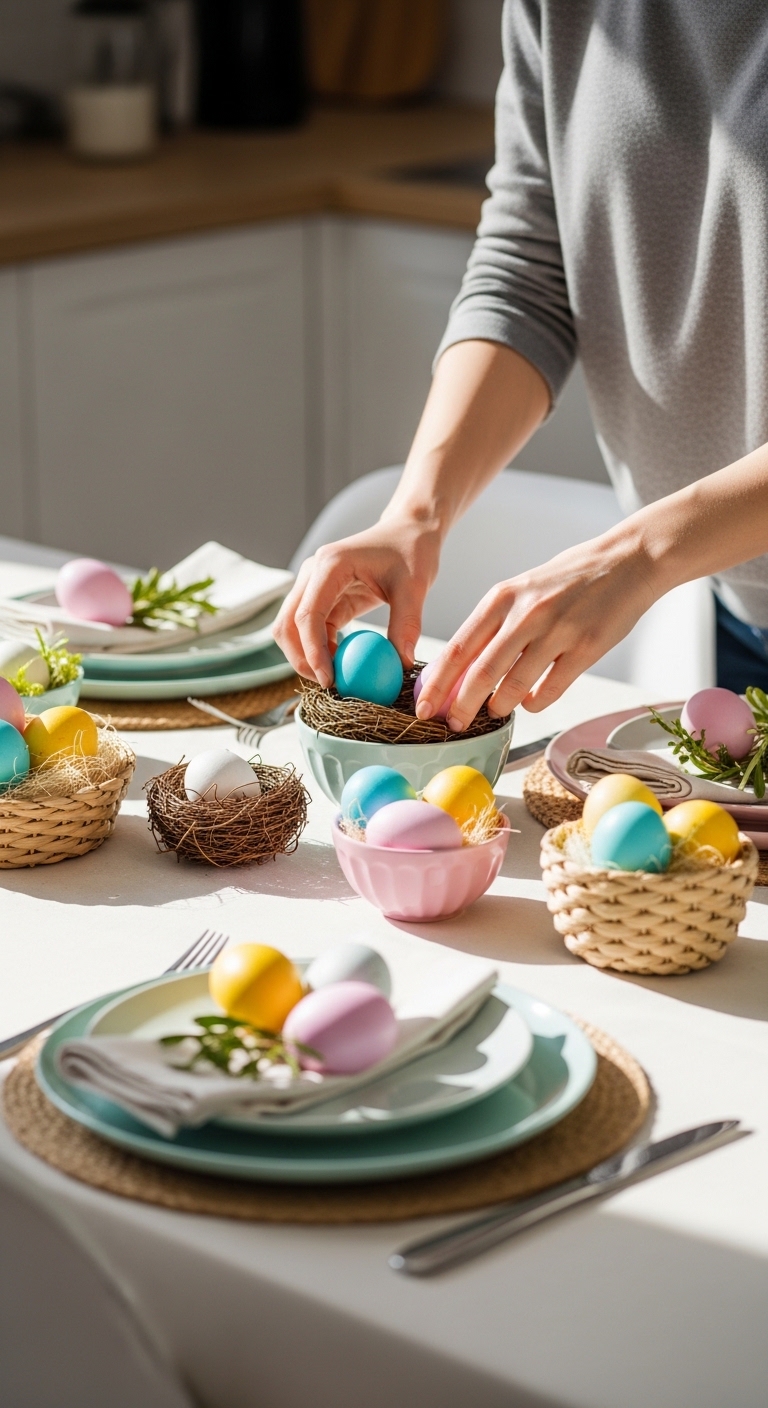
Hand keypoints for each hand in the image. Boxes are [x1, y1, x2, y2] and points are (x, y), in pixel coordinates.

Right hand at [274, 517, 441, 685]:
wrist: (408, 532)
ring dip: (305, 656)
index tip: (330, 680)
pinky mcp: (322, 598)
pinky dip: (319, 650)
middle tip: (329, 686)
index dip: (312, 652)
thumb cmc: (412, 552)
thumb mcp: (415, 587)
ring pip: (291, 629)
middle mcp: (313, 573)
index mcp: (330, 565)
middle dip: (301, 659)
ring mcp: (313, 585)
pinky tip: (341, 664)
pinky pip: (311, 630)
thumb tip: (402, 664)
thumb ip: (407, 624)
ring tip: (336, 678)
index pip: (307, 615)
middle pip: (287, 624)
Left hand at [415, 531, 656, 727]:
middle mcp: (526, 614)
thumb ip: (492, 626)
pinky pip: (550, 690)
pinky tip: (531, 701)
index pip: (458, 648)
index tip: (422, 705)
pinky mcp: (585, 649)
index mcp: (502, 597)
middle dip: (460, 706)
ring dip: (499, 706)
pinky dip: (534, 702)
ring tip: (495, 711)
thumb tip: (460, 669)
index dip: (437, 683)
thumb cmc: (568, 579)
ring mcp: (557, 631)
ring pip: (514, 686)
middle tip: (451, 724)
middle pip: (480, 673)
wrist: (626, 561)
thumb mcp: (520, 590)